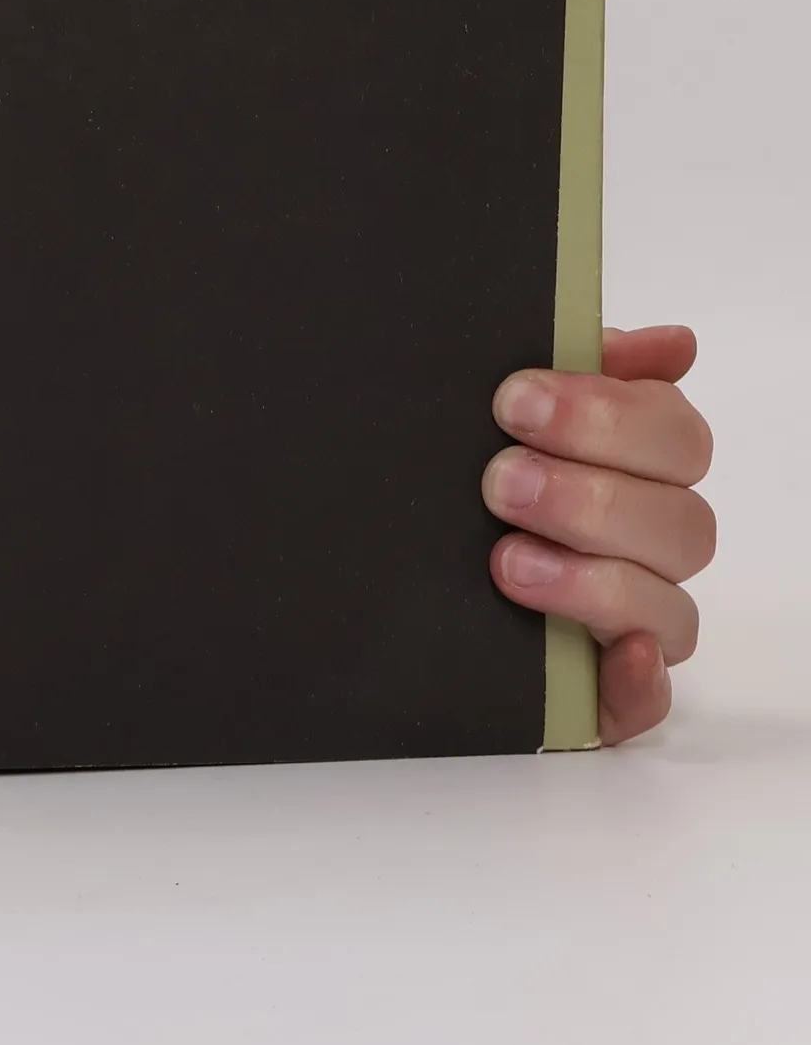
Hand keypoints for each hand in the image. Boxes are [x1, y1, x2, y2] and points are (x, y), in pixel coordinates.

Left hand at [484, 324, 715, 744]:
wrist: (364, 563)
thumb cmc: (453, 471)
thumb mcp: (493, 409)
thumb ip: (572, 362)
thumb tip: (671, 344)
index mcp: (632, 461)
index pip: (673, 433)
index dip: (606, 414)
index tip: (514, 399)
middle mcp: (643, 539)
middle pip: (680, 521)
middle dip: (588, 496)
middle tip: (499, 480)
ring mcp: (630, 616)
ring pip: (667, 608)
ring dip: (593, 581)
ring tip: (506, 559)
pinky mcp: (603, 688)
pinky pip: (648, 699)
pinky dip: (638, 681)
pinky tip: (612, 654)